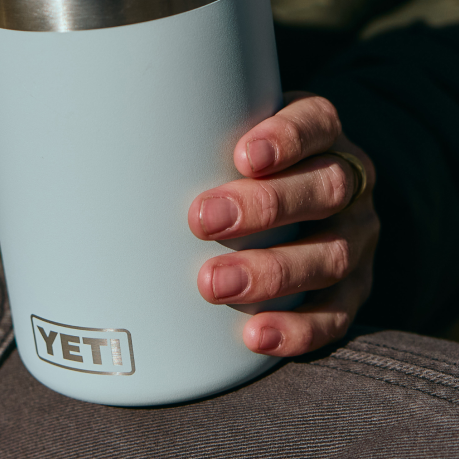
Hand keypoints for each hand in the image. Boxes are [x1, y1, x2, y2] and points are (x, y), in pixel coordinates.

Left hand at [188, 92, 378, 356]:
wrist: (283, 201)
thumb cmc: (231, 161)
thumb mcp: (222, 132)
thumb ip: (190, 133)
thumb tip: (103, 146)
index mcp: (320, 132)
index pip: (316, 124)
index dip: (287, 138)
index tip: (242, 155)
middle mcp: (347, 181)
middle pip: (325, 188)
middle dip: (264, 206)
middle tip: (202, 220)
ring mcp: (354, 237)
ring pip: (331, 254)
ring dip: (271, 272)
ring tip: (213, 284)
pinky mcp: (352, 289)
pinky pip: (336, 315)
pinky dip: (297, 327)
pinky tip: (255, 334)